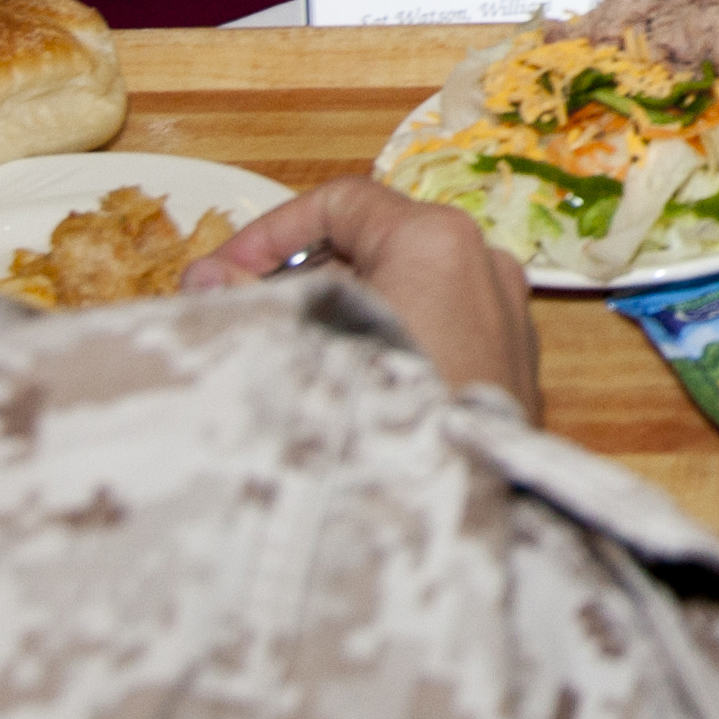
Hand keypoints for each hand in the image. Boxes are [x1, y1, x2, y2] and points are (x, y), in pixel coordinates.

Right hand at [189, 174, 536, 409]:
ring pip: (406, 292)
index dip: (269, 233)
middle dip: (301, 277)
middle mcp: (485, 267)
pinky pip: (437, 335)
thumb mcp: (297, 339)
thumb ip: (249, 297)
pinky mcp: (511, 374)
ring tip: (286, 358)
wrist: (448, 516)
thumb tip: (206, 278)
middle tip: (244, 317)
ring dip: (339, 313)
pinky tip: (343, 392)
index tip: (221, 274)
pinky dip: (386, 345)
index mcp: (437, 241)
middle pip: (374, 245)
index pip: (340, 203)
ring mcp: (506, 321)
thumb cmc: (375, 419)